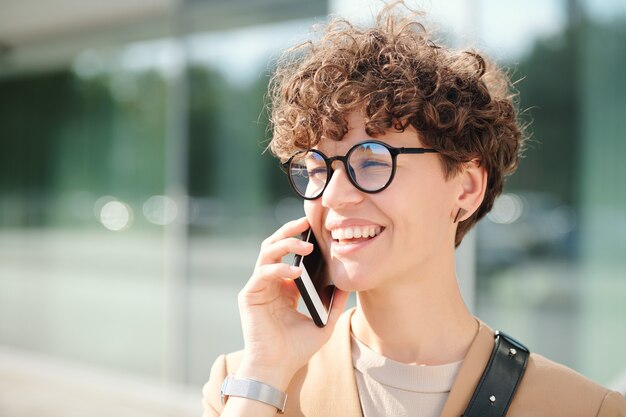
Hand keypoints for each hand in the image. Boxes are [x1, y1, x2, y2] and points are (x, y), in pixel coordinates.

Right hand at [236, 217, 348, 389]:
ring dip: (285, 244)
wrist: (277, 368)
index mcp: (285, 288)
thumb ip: (334, 304)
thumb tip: (349, 285)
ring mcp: (258, 287)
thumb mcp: (323, 323)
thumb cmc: (297, 349)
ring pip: (267, 253)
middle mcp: (270, 283)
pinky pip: (262, 274)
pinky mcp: (249, 295)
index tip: (317, 229)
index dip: (301, 239)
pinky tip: (295, 273)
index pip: (290, 255)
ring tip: (305, 245)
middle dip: (289, 231)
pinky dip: (278, 270)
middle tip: (306, 221)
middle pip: (275, 246)